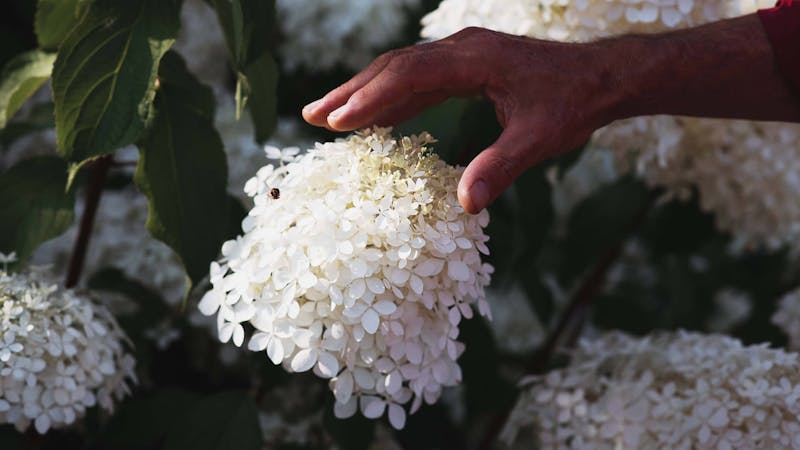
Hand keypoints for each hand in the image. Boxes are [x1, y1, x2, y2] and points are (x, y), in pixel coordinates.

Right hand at [302, 27, 621, 212]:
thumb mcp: (539, 139)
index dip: (370, 98)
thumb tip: (466, 205)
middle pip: (394, 67)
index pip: (409, 75)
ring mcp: (462, 55)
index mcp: (475, 59)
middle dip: (352, 92)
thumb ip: (501, 167)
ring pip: (401, 71)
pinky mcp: (465, 65)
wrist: (599, 77)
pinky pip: (419, 80)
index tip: (336, 121)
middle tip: (311, 116)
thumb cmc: (572, 104)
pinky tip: (376, 120)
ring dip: (365, 93)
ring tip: (328, 117)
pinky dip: (392, 99)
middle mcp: (462, 49)